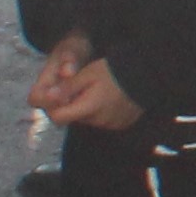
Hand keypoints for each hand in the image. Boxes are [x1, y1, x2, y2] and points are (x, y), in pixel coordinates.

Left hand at [29, 35, 144, 135]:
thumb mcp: (88, 74)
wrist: (148, 76)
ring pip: (88, 119)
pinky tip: (109, 97)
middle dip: (72, 104)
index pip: (58, 118)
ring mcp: (110, 125)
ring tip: (98, 89)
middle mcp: (98, 121)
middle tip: (81, 86)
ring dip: (87, 108)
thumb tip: (47, 96)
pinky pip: (103, 120)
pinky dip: (101, 111)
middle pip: (74, 118)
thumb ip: (67, 87)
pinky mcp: (120, 124)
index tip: (60, 93)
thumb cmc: (115, 71)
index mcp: (88, 108)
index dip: (54, 106)